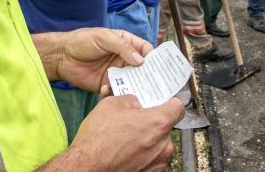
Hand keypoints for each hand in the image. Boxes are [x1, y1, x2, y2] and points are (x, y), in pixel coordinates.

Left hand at [40, 28, 152, 92]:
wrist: (61, 56)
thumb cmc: (82, 41)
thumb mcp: (103, 38)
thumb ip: (122, 47)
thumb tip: (141, 61)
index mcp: (126, 44)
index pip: (145, 50)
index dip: (152, 57)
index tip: (157, 67)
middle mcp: (124, 59)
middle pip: (142, 69)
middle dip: (145, 76)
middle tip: (148, 84)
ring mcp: (116, 72)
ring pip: (131, 82)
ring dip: (131, 87)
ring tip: (128, 90)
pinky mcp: (106, 84)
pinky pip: (116, 91)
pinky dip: (113, 92)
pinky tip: (105, 89)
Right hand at [61, 96, 183, 171]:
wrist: (87, 168)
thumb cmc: (98, 141)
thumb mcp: (111, 104)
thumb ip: (131, 100)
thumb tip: (136, 103)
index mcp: (158, 123)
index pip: (177, 107)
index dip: (168, 103)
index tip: (161, 103)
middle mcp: (164, 144)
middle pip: (164, 127)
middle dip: (151, 124)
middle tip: (133, 123)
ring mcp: (159, 162)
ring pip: (158, 145)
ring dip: (146, 141)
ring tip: (125, 141)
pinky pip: (152, 160)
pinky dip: (142, 157)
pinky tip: (126, 154)